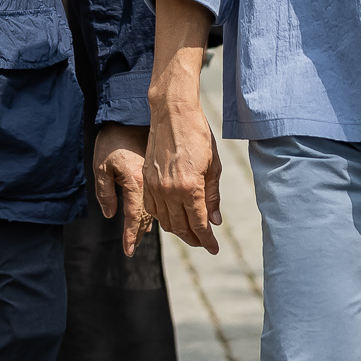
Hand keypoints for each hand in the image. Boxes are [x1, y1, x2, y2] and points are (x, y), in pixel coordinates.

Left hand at [93, 123, 149, 255]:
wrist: (130, 116)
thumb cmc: (112, 140)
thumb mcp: (101, 166)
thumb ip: (105, 192)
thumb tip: (110, 214)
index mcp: (136, 183)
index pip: (134, 217)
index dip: (131, 235)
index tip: (128, 250)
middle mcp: (149, 184)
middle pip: (147, 217)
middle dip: (139, 232)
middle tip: (132, 247)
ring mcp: (155, 179)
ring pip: (156, 208)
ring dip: (148, 223)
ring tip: (140, 235)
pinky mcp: (158, 173)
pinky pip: (158, 197)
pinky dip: (153, 209)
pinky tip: (149, 214)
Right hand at [143, 91, 221, 253]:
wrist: (172, 112)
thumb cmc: (197, 135)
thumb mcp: (213, 166)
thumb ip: (212, 196)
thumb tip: (214, 221)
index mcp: (189, 188)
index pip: (199, 224)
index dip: (207, 240)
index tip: (214, 248)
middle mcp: (169, 191)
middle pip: (181, 227)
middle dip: (194, 239)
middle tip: (204, 242)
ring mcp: (155, 185)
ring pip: (165, 221)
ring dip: (178, 230)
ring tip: (190, 232)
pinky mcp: (146, 178)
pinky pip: (152, 208)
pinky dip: (162, 217)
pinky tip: (172, 217)